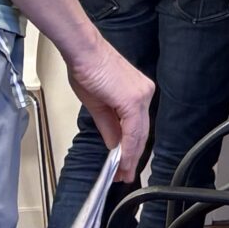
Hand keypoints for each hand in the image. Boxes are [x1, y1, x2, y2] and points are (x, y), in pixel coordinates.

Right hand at [64, 35, 153, 178]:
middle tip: (126, 174)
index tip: (126, 164)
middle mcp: (144, 94)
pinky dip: (127, 147)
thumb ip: (109, 126)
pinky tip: (122, 160)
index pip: (138, 127)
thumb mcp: (98, 104)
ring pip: (138, 133)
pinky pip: (132, 129)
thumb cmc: (88, 69)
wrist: (84, 52)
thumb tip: (114, 144)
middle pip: (141, 132)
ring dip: (130, 156)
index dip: (132, 148)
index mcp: (138, 93)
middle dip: (133, 156)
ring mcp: (141, 96)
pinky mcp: (133, 99)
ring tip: (123, 173)